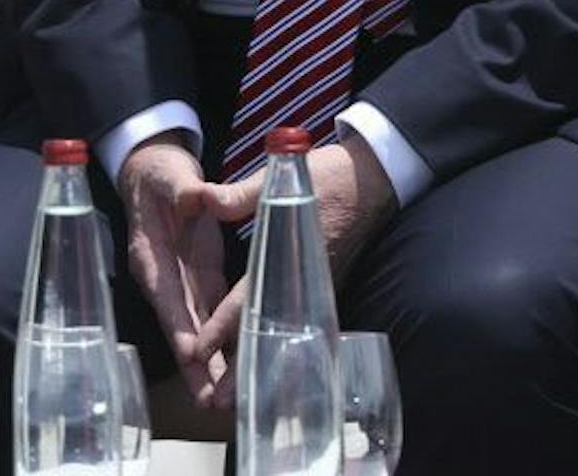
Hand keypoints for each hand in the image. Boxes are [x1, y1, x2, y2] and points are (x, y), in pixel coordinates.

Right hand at [118, 136, 227, 406]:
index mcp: (152, 258)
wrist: (156, 171)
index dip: (180, 326)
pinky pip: (212, 312)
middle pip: (181, 327)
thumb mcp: (171, 177)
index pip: (167, 298)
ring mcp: (183, 280)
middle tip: (210, 401)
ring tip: (223, 397)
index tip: (192, 356)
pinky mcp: (201, 276)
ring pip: (198, 328)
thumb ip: (183, 189)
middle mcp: (165, 278)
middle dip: (195, 365)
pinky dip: (223, 339)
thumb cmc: (161, 174)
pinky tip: (236, 363)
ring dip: (210, 362)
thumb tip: (196, 196)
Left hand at [187, 141, 398, 406]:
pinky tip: (263, 365)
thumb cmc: (333, 176)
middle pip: (267, 331)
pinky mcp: (320, 285)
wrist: (378, 178)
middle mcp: (304, 281)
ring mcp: (315, 287)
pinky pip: (293, 324)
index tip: (199, 350)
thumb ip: (241, 194)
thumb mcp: (286, 177)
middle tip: (218, 401)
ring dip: (255, 364)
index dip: (223, 324)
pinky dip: (274, 348)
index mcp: (291, 255)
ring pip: (280, 333)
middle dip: (241, 367)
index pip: (250, 297)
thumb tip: (204, 198)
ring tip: (232, 397)